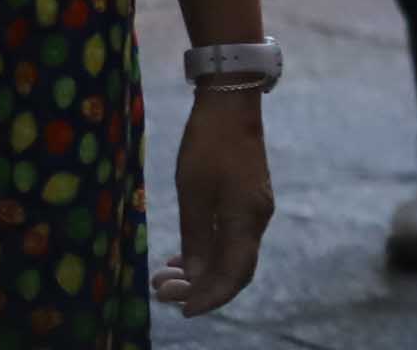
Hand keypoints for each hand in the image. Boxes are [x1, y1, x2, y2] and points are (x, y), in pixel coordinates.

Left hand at [153, 87, 271, 312]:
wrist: (231, 105)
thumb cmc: (208, 147)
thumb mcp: (193, 194)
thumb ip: (196, 238)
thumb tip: (195, 277)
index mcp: (246, 220)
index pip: (233, 275)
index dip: (208, 299)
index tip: (180, 310)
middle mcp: (257, 219)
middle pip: (235, 270)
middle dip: (200, 289)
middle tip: (160, 290)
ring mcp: (255, 209)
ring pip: (232, 255)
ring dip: (200, 272)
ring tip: (164, 275)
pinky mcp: (248, 199)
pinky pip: (231, 239)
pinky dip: (207, 253)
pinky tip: (181, 254)